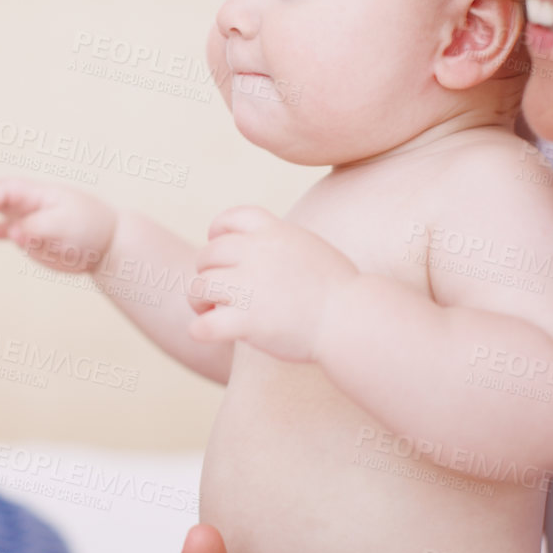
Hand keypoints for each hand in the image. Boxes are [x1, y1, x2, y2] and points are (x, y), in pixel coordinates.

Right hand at [0, 177, 117, 273]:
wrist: (107, 244)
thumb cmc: (90, 227)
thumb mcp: (64, 225)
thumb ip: (35, 227)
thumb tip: (11, 233)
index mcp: (36, 193)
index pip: (3, 189)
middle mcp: (28, 202)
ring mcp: (27, 218)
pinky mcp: (30, 236)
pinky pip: (4, 231)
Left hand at [187, 206, 358, 361]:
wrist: (354, 320)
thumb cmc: (340, 291)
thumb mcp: (310, 249)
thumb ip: (281, 244)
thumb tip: (258, 247)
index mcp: (274, 233)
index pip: (230, 218)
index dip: (217, 232)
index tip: (219, 249)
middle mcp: (257, 254)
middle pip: (208, 255)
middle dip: (207, 273)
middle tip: (215, 292)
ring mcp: (249, 287)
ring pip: (198, 287)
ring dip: (198, 301)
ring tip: (209, 312)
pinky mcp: (247, 322)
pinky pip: (202, 326)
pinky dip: (200, 330)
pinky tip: (210, 334)